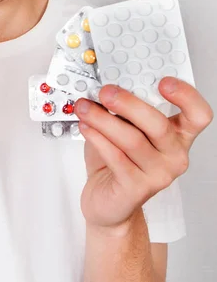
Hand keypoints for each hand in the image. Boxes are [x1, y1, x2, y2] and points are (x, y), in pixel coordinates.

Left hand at [75, 77, 212, 231]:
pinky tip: (86, 127)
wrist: (106, 199)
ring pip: (132, 140)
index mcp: (178, 135)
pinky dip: (98, 138)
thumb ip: (125, 109)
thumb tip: (109, 85)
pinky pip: (116, 157)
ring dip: (103, 119)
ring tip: (84, 107)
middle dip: (129, 104)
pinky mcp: (137, 188)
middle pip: (159, 125)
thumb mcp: (126, 127)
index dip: (186, 96)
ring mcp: (158, 174)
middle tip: (105, 92)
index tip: (163, 82)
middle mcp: (174, 155)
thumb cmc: (117, 159)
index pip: (198, 115)